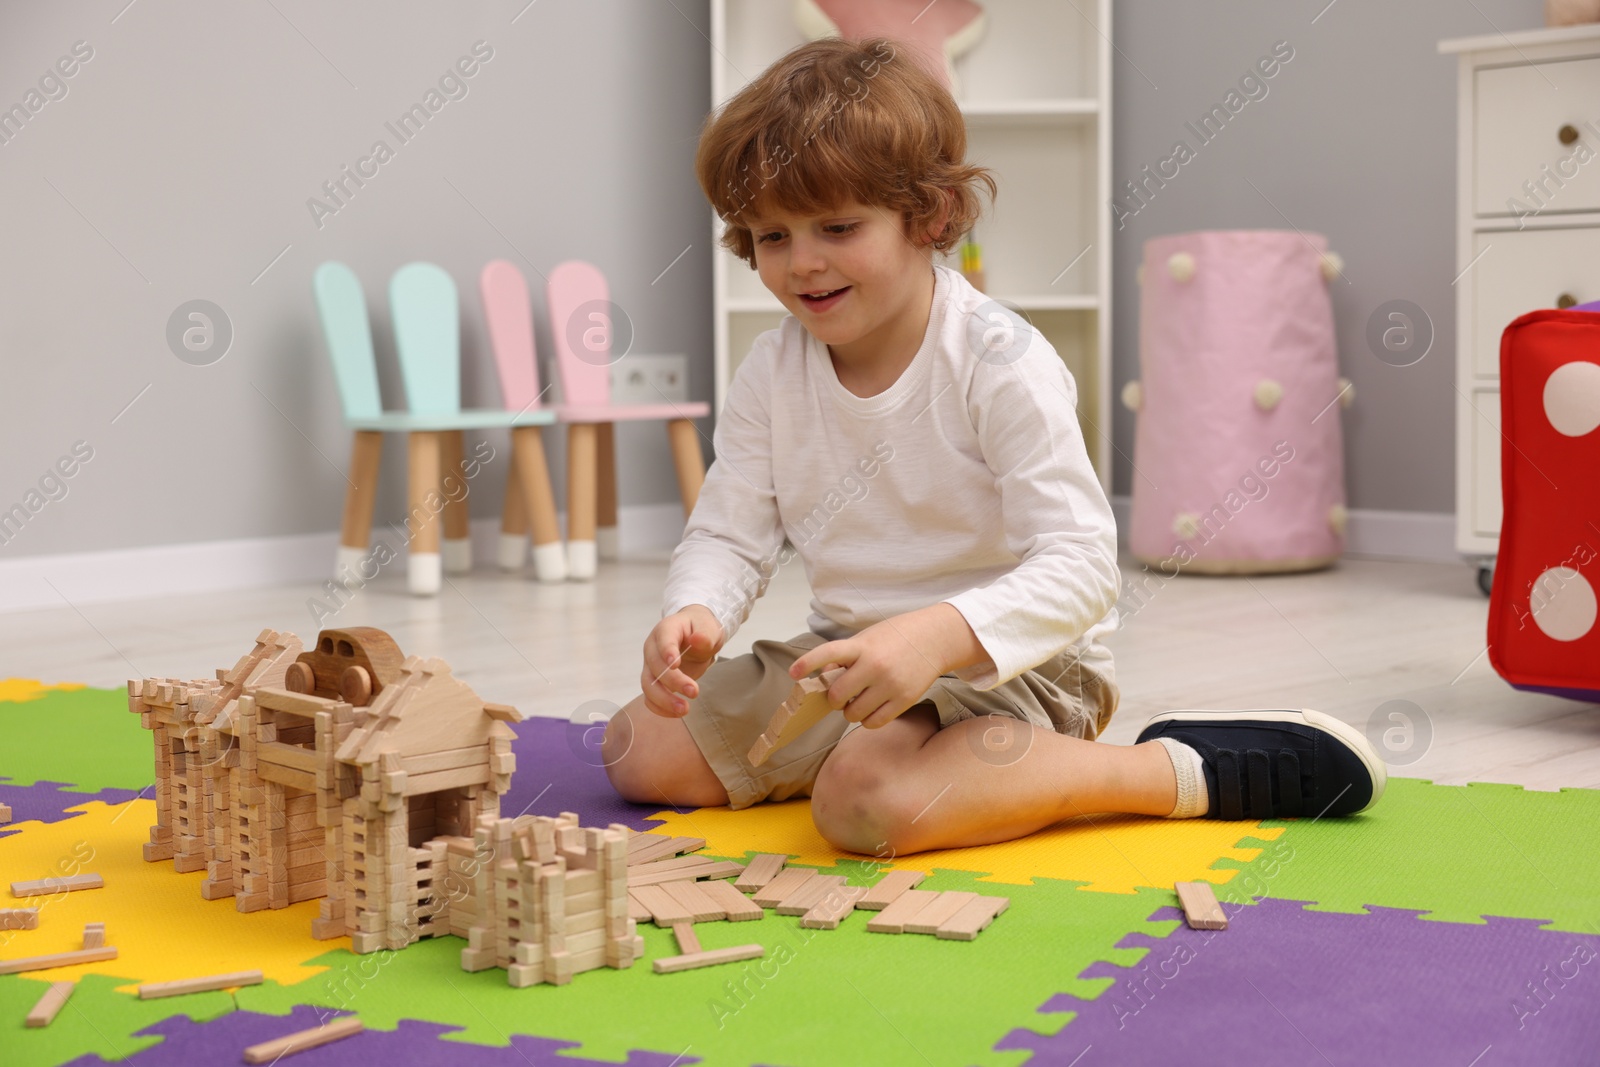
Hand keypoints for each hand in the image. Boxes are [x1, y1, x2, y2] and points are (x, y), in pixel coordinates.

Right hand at [641, 605, 724, 717]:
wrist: (696, 636)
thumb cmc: (700, 629)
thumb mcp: (709, 628)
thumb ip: (705, 635)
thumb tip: (698, 639)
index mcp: (666, 629)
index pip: (663, 639)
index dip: (667, 651)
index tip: (675, 664)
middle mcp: (653, 648)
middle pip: (655, 666)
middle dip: (673, 681)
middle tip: (694, 692)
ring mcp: (650, 666)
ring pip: (648, 685)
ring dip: (663, 700)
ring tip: (684, 709)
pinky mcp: (654, 682)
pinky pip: (650, 698)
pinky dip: (660, 708)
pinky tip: (677, 713)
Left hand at [788, 604, 984, 729]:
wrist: (935, 638)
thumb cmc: (895, 637)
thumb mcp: (867, 637)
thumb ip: (845, 656)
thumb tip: (824, 679)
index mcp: (862, 646)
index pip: (829, 653)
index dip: (808, 663)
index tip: (793, 673)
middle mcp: (874, 665)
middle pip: (837, 695)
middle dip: (834, 698)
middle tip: (841, 693)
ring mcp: (890, 684)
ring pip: (852, 714)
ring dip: (849, 710)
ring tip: (859, 699)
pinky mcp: (904, 700)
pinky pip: (873, 722)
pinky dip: (866, 719)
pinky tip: (871, 708)